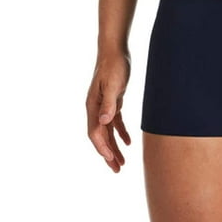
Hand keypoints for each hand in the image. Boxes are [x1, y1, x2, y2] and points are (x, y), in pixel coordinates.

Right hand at [86, 52, 131, 171]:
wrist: (114, 50)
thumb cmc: (114, 65)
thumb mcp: (114, 84)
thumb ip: (110, 103)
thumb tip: (104, 121)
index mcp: (92, 106)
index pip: (95, 133)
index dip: (103, 148)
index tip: (111, 160)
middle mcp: (95, 108)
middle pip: (100, 137)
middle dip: (107, 154)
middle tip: (117, 170)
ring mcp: (103, 106)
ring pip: (107, 133)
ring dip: (114, 148)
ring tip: (122, 163)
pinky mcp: (113, 102)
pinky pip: (115, 123)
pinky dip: (121, 134)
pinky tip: (129, 143)